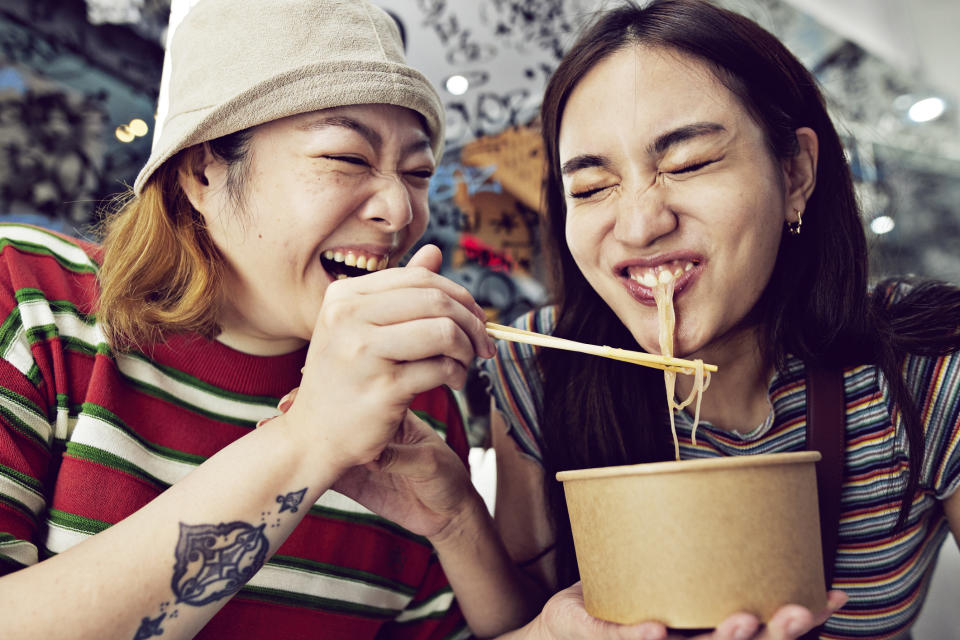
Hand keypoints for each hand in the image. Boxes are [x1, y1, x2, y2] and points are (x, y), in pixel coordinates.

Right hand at [265, 389, 477, 539]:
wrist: (447, 513)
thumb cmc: (447, 478)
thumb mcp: (429, 464)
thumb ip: (402, 458)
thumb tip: (374, 458)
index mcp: (393, 412)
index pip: (363, 388)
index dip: (337, 384)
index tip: (311, 381)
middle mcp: (371, 427)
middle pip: (335, 409)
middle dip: (306, 404)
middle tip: (283, 406)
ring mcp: (358, 452)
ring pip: (324, 437)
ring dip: (297, 431)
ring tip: (270, 425)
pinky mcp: (351, 479)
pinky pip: (323, 467)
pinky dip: (302, 461)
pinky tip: (281, 458)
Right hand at [281, 244, 493, 470]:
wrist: (314, 436)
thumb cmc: (344, 378)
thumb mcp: (360, 327)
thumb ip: (399, 290)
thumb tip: (435, 252)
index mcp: (344, 296)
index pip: (419, 278)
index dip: (458, 295)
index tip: (475, 317)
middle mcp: (348, 318)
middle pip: (435, 300)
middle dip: (471, 321)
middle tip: (482, 343)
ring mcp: (363, 353)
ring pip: (443, 331)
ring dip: (467, 348)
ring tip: (464, 363)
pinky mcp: (382, 388)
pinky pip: (441, 368)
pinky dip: (457, 374)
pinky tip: (452, 382)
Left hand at [527, 583, 847, 639]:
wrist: (556, 628)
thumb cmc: (618, 600)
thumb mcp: (663, 574)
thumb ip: (693, 551)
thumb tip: (735, 499)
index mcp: (702, 631)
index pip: (762, 633)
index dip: (802, 622)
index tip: (837, 596)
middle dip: (774, 638)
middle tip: (795, 611)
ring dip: (722, 639)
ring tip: (742, 616)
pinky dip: (642, 637)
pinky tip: (659, 629)